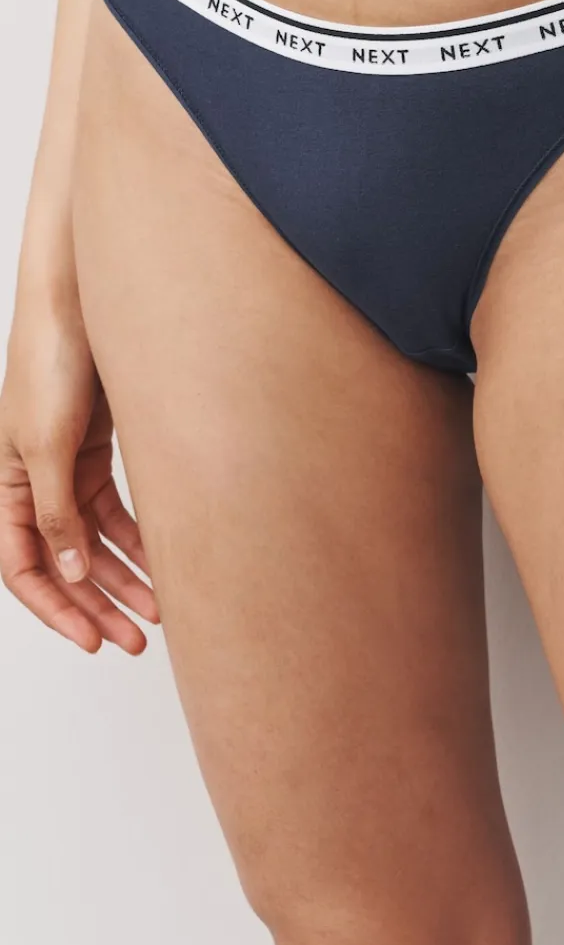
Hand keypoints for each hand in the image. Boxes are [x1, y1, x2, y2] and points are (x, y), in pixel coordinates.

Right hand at [0, 297, 157, 652]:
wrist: (85, 304)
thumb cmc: (52, 363)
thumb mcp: (48, 445)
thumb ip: (57, 510)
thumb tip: (69, 572)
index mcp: (6, 486)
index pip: (25, 568)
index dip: (56, 609)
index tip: (93, 640)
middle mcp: (35, 483)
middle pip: (66, 563)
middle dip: (100, 604)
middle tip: (136, 640)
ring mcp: (69, 467)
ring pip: (97, 541)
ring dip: (127, 575)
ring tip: (161, 611)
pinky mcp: (100, 449)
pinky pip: (120, 510)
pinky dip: (140, 537)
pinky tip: (166, 562)